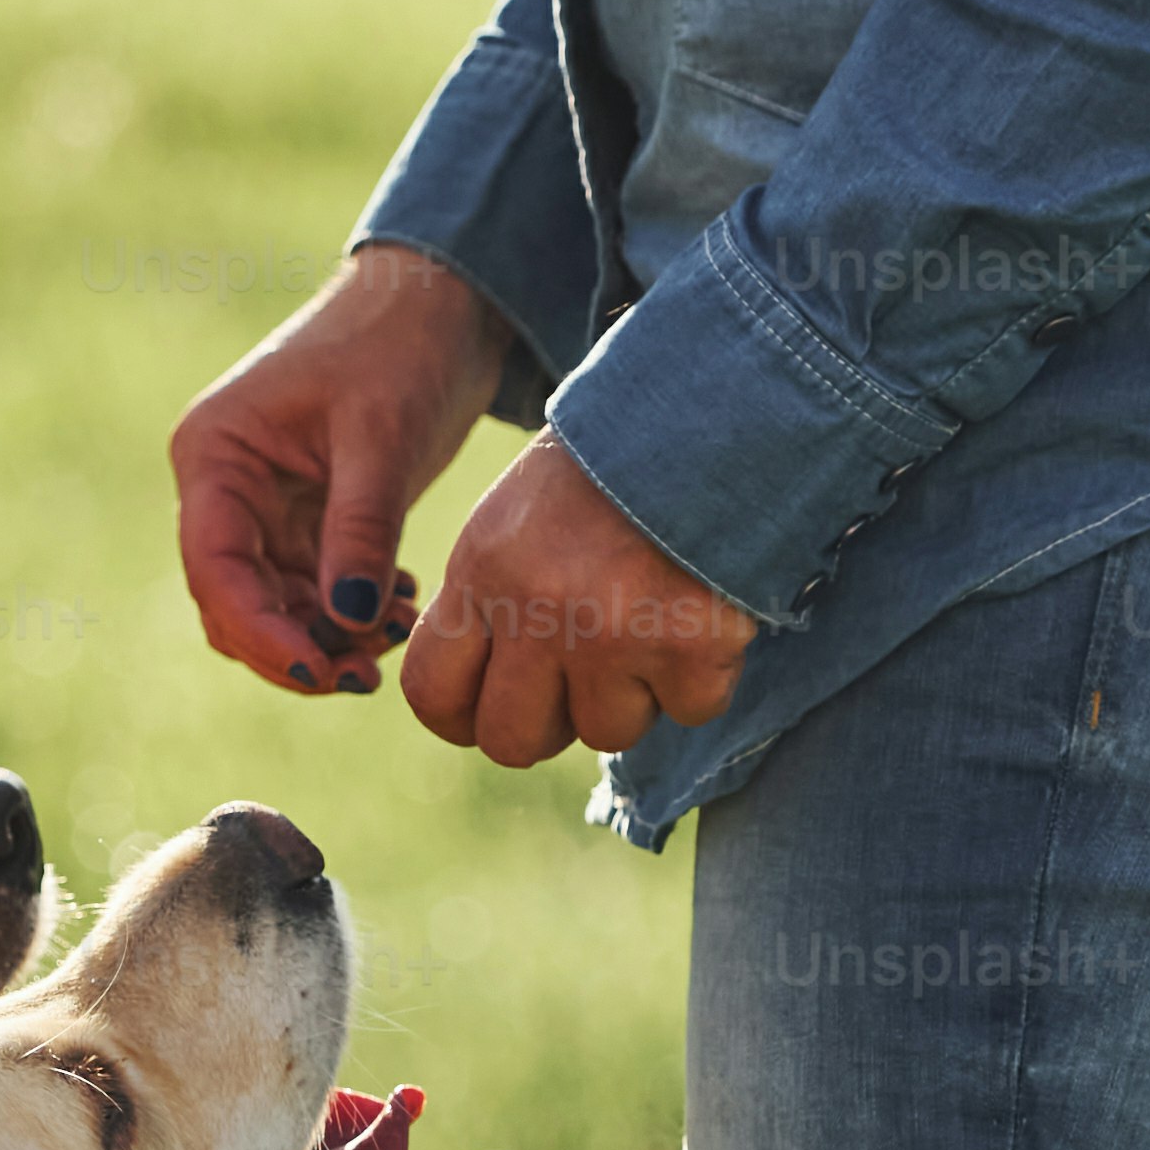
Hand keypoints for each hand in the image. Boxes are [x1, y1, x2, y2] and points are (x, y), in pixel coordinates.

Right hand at [170, 243, 514, 698]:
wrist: (441, 302)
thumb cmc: (402, 344)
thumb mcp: (382, 437)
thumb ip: (360, 529)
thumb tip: (347, 622)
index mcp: (215, 453)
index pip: (216, 567)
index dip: (260, 630)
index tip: (317, 670)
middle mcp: (224, 486)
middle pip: (236, 601)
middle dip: (296, 647)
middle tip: (367, 676)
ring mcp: (262, 506)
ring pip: (275, 607)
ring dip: (329, 638)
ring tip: (396, 639)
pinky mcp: (305, 519)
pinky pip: (312, 591)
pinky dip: (350, 614)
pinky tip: (400, 609)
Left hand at [395, 434, 756, 770]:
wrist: (717, 408)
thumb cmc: (613, 464)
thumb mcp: (519, 518)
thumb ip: (493, 600)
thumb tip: (481, 698)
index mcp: (483, 569)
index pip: (432, 692)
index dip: (462, 719)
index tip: (489, 711)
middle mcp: (537, 608)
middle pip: (512, 741)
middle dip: (549, 724)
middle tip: (582, 677)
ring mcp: (614, 634)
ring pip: (606, 732)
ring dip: (634, 692)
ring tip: (651, 618)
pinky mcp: (691, 647)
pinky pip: (691, 708)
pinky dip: (702, 675)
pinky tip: (702, 611)